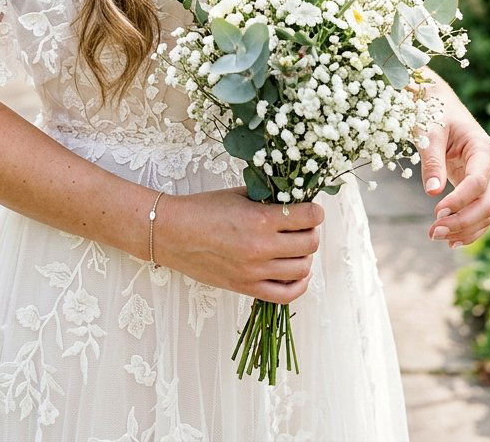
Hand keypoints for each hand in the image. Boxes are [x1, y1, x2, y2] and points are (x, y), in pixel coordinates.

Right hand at [157, 186, 323, 303]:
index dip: (315, 211)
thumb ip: (269, 200)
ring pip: (302, 269)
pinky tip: (296, 271)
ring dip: (305, 256)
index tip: (312, 209)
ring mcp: (255, 272)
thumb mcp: (240, 195)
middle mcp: (261, 248)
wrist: (173, 233)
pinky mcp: (247, 288)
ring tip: (295, 246)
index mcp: (260, 219)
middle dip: (311, 232)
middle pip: (310, 244)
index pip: (308, 217)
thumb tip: (296, 201)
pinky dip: (299, 284)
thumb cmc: (204, 209)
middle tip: (303, 226)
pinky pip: (287, 295)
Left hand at [418, 77, 489, 248]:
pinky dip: (469, 229)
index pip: (477, 182)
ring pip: (486, 213)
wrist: (439, 103)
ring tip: (435, 236)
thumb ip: (432, 160)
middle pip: (486, 203)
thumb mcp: (429, 133)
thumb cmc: (433, 112)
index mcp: (483, 148)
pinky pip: (480, 213)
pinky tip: (452, 242)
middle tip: (433, 232)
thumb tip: (432, 191)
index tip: (436, 212)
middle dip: (462, 221)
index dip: (459, 201)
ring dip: (464, 229)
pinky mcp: (478, 186)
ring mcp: (488, 177)